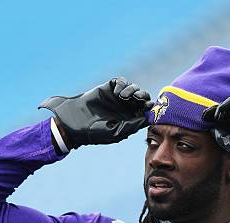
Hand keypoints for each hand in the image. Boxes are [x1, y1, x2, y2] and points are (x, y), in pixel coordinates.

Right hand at [38, 77, 153, 149]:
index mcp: (132, 119)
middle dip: (144, 96)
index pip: (146, 111)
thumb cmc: (97, 132)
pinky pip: (121, 81)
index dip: (150, 108)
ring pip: (134, 88)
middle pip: (143, 97)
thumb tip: (147, 118)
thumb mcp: (117, 133)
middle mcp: (127, 108)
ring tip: (123, 97)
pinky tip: (117, 93)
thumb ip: (132, 126)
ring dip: (133, 90)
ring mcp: (119, 97)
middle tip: (139, 98)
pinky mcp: (110, 88)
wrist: (78, 122)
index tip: (150, 107)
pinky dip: (122, 85)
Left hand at [202, 94, 229, 165]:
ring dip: (223, 107)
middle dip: (216, 112)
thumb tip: (211, 128)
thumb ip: (222, 136)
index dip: (215, 119)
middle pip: (229, 111)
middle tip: (204, 114)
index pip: (226, 120)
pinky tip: (222, 108)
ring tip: (214, 113)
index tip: (203, 120)